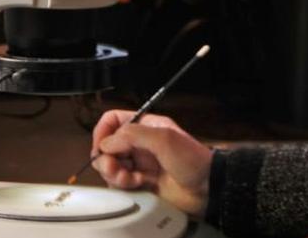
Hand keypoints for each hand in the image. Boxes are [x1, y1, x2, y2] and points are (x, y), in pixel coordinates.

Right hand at [91, 109, 212, 216]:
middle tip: (114, 168)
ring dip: (113, 173)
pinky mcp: (139, 182)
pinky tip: (139, 184)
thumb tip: (105, 144)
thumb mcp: (164, 139)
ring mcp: (139, 163)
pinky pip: (119, 182)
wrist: (206, 188)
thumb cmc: (191, 159)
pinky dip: (123, 184)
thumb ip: (133, 135)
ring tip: (129, 179)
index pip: (114, 120)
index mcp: (146, 126)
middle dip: (106, 158)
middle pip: (108, 146)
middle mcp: (140, 143)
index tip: (101, 147)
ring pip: (110, 166)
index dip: (103, 132)